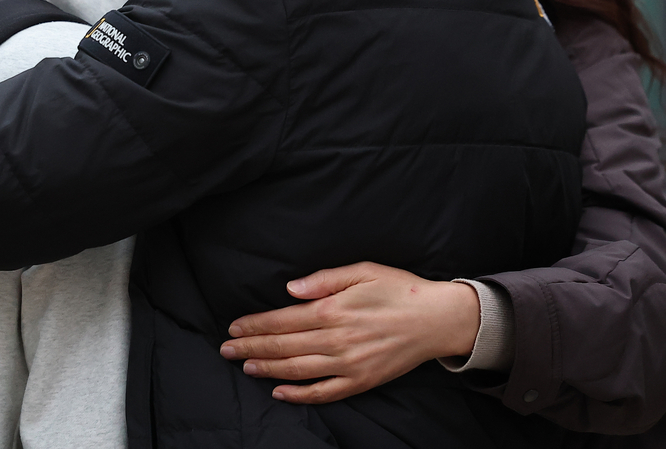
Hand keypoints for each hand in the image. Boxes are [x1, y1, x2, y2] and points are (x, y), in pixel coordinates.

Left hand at [219, 262, 479, 403]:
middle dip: (251, 347)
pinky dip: (300, 395)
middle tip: (226, 350)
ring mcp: (349, 364)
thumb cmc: (400, 288)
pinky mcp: (362, 381)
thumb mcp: (362, 270)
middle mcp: (337, 340)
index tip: (234, 327)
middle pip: (284, 346)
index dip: (255, 325)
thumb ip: (324, 279)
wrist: (438, 319)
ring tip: (245, 367)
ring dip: (268, 369)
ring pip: (298, 370)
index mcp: (333, 310)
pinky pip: (324, 392)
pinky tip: (280, 392)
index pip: (282, 320)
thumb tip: (290, 289)